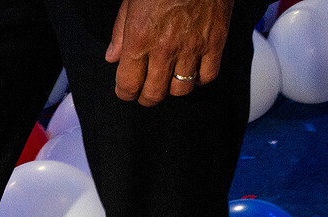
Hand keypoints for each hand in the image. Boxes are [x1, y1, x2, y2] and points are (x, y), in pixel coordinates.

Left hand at [105, 0, 235, 105]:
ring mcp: (192, 48)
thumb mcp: (131, 1)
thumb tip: (113, 57)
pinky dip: (199, 79)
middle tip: (146, 92)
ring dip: (172, 88)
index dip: (125, 93)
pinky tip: (193, 70)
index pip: (128, 85)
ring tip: (170, 80)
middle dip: (146, 97)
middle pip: (154, 94)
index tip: (127, 91)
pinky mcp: (214, 43)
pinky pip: (207, 76)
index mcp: (139, 39)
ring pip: (181, 89)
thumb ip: (120, 32)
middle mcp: (164, 49)